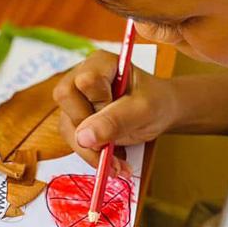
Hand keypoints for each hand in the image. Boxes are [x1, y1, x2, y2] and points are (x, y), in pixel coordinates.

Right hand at [53, 50, 178, 168]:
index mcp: (100, 62)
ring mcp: (77, 98)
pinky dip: (93, 155)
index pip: (84, 81)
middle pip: (66, 99)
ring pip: (67, 125)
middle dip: (90, 129)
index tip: (123, 112)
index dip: (99, 103)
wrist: (161, 113)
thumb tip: (82, 138)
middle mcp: (82, 75)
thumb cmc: (155, 102)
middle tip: (114, 142)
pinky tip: (113, 161)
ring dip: (91, 150)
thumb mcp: (142, 111)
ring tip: (117, 163)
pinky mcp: (76, 118)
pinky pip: (73, 139)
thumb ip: (115, 121)